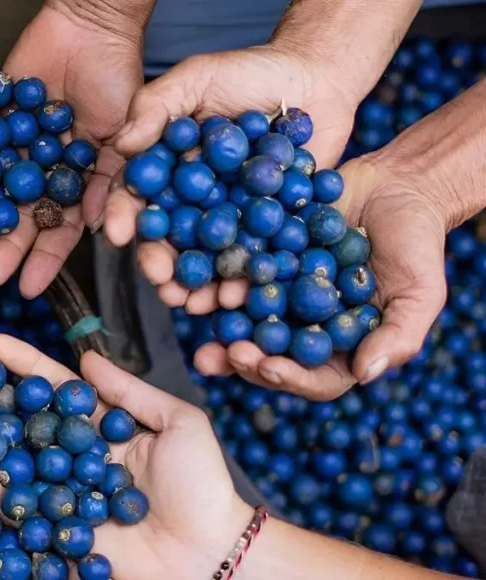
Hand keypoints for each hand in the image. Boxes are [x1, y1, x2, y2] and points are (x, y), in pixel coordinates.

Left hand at [0, 0, 143, 296]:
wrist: (87, 25)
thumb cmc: (117, 77)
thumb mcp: (123, 133)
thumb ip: (110, 179)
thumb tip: (101, 228)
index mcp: (75, 183)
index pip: (59, 232)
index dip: (44, 260)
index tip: (27, 289)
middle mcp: (42, 173)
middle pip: (19, 221)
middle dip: (2, 251)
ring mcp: (15, 151)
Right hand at [0, 334, 252, 577]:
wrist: (211, 551)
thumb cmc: (203, 485)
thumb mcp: (179, 423)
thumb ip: (130, 391)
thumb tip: (86, 358)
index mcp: (99, 429)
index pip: (53, 389)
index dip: (22, 365)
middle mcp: (73, 458)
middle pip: (20, 423)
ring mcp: (61, 494)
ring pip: (8, 463)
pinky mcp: (55, 531)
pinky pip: (14, 508)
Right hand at [104, 45, 358, 308]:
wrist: (317, 80)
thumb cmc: (250, 71)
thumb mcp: (196, 78)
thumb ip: (156, 106)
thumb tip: (122, 144)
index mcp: (165, 170)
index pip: (135, 196)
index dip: (123, 215)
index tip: (116, 232)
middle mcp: (191, 199)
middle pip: (168, 238)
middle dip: (160, 263)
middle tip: (159, 280)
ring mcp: (229, 218)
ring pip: (207, 258)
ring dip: (198, 285)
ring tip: (194, 302)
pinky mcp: (269, 229)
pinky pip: (255, 259)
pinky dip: (248, 280)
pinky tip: (239, 295)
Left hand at [192, 157, 447, 399]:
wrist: (398, 185)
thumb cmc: (418, 244)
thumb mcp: (421, 292)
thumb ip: (398, 336)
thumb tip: (366, 374)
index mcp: (341, 346)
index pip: (315, 377)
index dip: (291, 378)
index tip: (269, 369)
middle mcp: (303, 325)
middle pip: (269, 355)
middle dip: (244, 358)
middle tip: (226, 354)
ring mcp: (279, 293)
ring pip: (243, 317)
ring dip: (220, 321)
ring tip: (202, 317)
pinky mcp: (262, 258)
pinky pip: (235, 273)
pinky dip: (215, 278)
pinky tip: (198, 278)